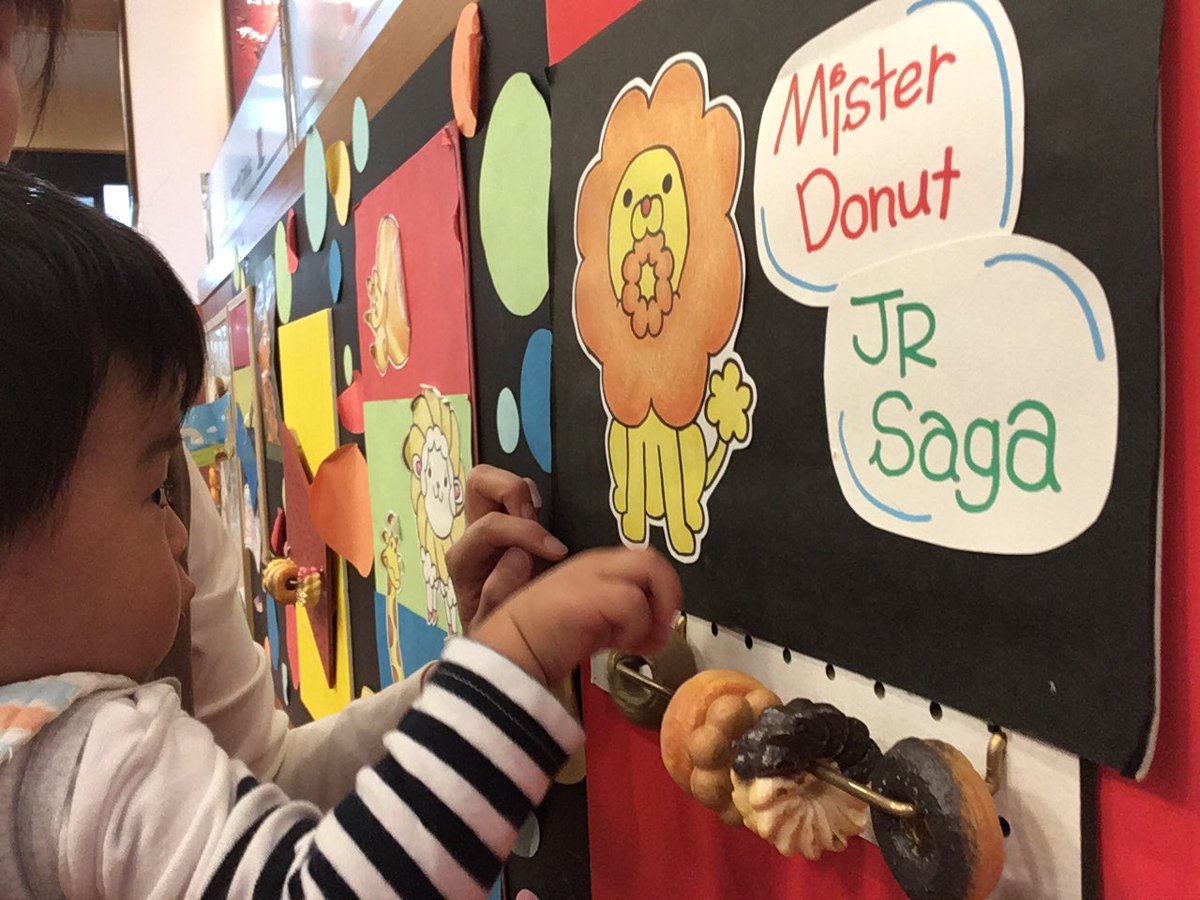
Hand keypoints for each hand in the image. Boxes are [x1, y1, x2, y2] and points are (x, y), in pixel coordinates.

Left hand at [447, 465, 567, 628]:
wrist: (500, 643)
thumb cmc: (497, 633)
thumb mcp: (496, 625)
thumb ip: (500, 594)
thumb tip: (518, 556)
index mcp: (465, 561)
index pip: (489, 527)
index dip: (524, 533)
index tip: (557, 552)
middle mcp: (473, 537)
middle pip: (479, 482)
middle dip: (510, 489)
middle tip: (537, 516)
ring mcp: (491, 527)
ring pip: (495, 482)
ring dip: (522, 492)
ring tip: (540, 516)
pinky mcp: (511, 525)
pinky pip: (518, 496)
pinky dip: (532, 498)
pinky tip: (543, 518)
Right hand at [472, 548, 681, 685]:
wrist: (510, 651)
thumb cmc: (545, 640)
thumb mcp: (594, 623)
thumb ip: (623, 620)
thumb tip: (658, 634)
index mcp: (596, 567)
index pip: (645, 565)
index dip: (659, 595)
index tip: (650, 631)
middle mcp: (597, 564)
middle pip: (653, 560)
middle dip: (668, 596)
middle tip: (657, 631)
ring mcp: (593, 575)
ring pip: (651, 570)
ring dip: (655, 610)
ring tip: (637, 640)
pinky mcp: (591, 594)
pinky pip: (634, 603)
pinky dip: (636, 628)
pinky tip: (616, 645)